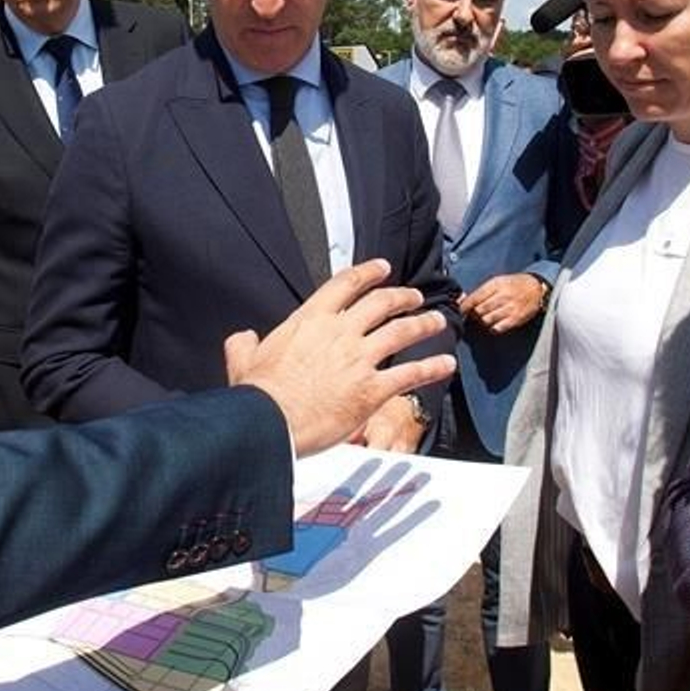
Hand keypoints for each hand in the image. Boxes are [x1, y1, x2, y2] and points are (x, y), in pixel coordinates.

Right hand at [225, 259, 454, 456]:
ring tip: (437, 320)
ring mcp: (359, 359)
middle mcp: (340, 332)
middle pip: (381, 303)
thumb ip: (244, 343)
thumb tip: (244, 337)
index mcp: (310, 320)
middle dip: (402, 296)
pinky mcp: (372, 388)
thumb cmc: (258, 394)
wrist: (270, 422)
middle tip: (414, 296)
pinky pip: (410, 373)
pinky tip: (446, 364)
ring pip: (401, 332)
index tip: (382, 268)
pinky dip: (431, 367)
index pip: (344, 284)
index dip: (367, 273)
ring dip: (423, 323)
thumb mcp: (243, 360)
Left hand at [459, 273, 546, 333]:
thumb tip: (462, 300)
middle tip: (474, 314)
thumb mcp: (497, 281)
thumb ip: (481, 291)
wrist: (536, 288)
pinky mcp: (515, 319)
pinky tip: (494, 322)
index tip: (460, 310)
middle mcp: (502, 296)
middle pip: (479, 311)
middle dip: (473, 314)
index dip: (465, 306)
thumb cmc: (513, 284)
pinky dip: (492, 327)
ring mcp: (510, 309)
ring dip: (482, 321)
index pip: (475, 298)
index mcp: (496, 285)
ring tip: (485, 317)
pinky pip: (497, 328)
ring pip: (486, 320)